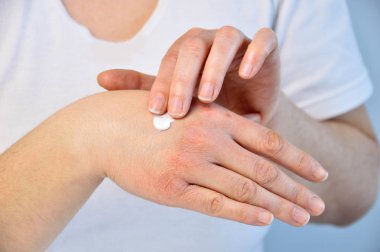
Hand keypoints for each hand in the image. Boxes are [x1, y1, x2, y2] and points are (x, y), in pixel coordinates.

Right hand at [68, 90, 326, 225]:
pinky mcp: (172, 188)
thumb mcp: (189, 110)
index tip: (319, 174)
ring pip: (244, 190)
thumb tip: (257, 131)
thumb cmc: (150, 117)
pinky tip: (263, 219)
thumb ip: (222, 122)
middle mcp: (207, 138)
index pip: (269, 141)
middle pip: (263, 170)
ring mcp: (190, 164)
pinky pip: (216, 203)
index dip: (297, 159)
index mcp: (215, 117)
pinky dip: (243, 213)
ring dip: (277, 206)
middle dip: (295, 189)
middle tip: (319, 204)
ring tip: (302, 217)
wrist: (103, 128)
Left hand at [97, 27, 279, 123]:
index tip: (156, 113)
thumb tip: (100, 79)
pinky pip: (264, 40)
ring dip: (214, 67)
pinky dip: (255, 53)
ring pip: (225, 39)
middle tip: (178, 110)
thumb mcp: (177, 99)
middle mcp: (209, 43)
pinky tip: (245, 74)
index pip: (170, 62)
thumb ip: (144, 87)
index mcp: (186, 52)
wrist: (248, 116)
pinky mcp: (267, 49)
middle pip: (192, 46)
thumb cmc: (210, 108)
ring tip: (207, 97)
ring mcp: (238, 44)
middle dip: (183, 78)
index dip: (162, 85)